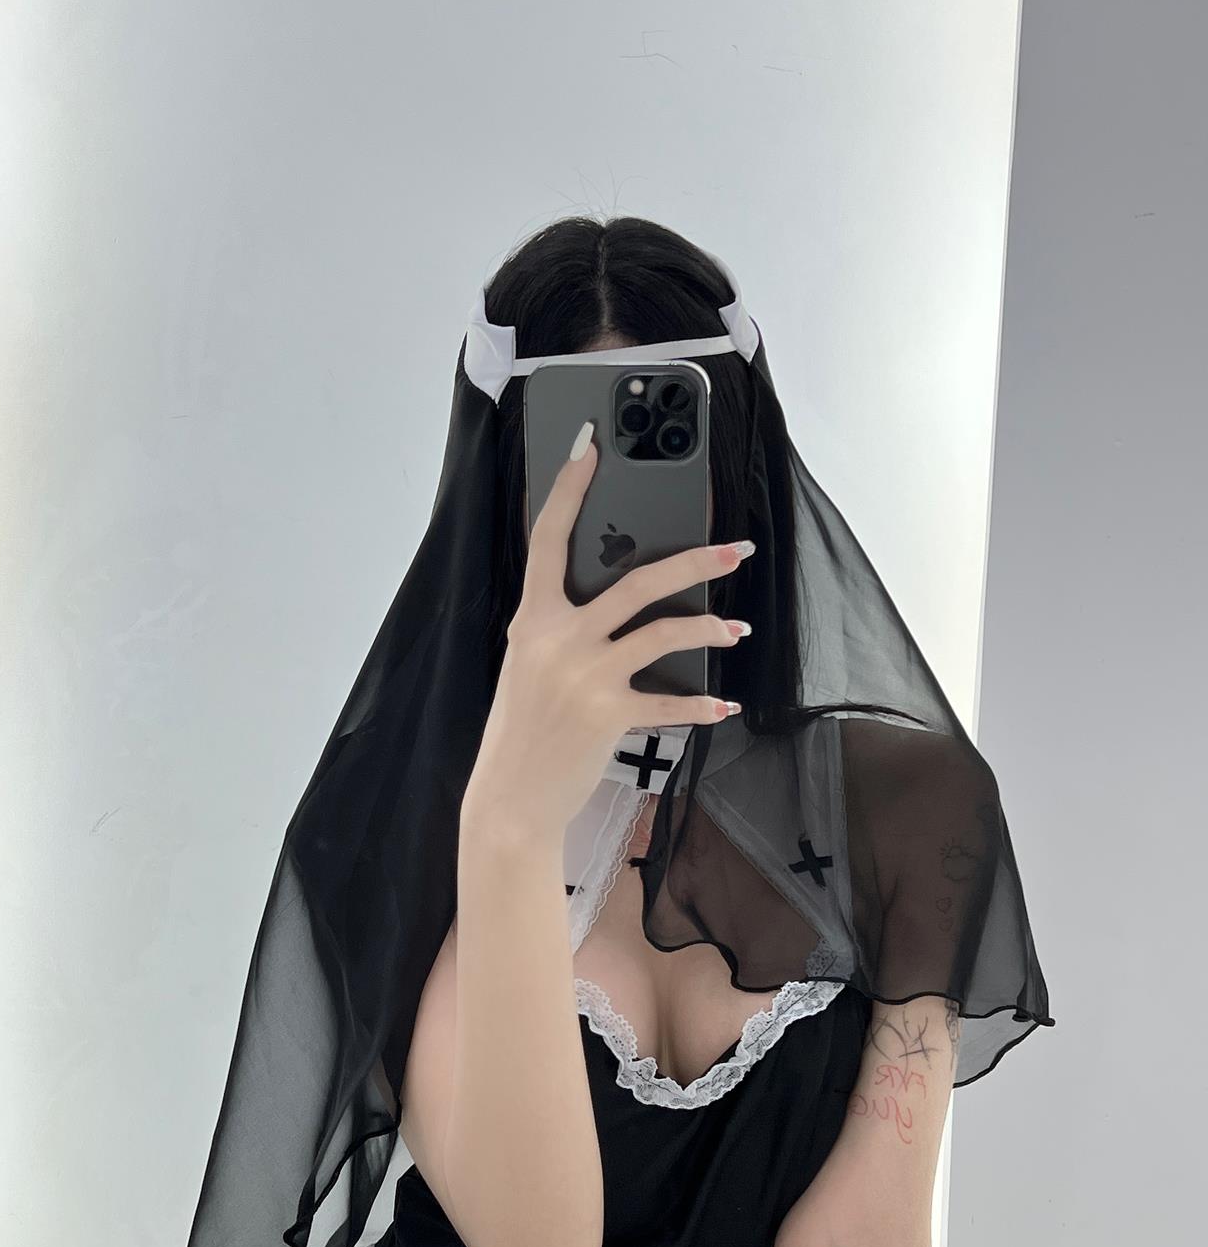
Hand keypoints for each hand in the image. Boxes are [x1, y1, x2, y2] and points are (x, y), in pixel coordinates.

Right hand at [465, 420, 753, 839]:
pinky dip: (701, 706)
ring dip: (709, 630)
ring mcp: (586, 674)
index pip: (549, 539)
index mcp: (532, 619)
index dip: (570, 489)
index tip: (590, 448)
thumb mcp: (527, 667)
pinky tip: (722, 705)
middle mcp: (559, 638)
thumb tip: (614, 605)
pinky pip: (670, 702)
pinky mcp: (609, 714)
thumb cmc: (519, 732)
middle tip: (735, 549)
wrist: (509, 798)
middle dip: (695, 560)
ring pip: (664, 631)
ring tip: (736, 630)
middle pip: (637, 580)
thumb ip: (559, 630)